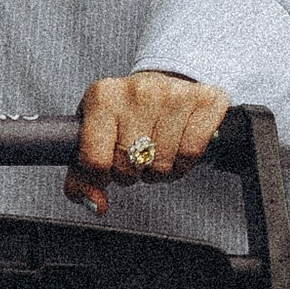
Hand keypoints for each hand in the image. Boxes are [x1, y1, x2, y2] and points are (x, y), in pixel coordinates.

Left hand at [66, 70, 227, 215]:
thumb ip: (84, 177)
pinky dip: (184, 163)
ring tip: (156, 153)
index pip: (95, 159)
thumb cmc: (125, 115)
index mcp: (102, 97)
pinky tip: (178, 150)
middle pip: (130, 166)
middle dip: (132, 173)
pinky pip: (190, 153)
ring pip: (162, 164)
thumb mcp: (94, 137)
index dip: (101, 176)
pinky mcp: (205, 100)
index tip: (106, 170)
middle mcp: (137, 91)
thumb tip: (97, 205)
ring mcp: (173, 94)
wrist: (162, 83)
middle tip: (134, 158)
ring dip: (159, 170)